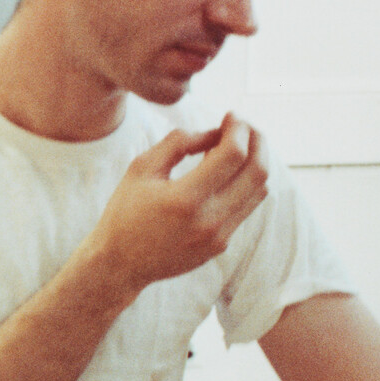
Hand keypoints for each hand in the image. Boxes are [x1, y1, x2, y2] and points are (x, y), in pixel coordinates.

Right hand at [88, 115, 267, 291]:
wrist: (120, 264)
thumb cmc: (125, 211)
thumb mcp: (141, 168)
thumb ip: (178, 143)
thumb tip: (214, 132)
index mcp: (185, 198)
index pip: (233, 155)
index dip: (238, 128)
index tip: (231, 116)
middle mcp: (209, 220)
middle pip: (257, 171)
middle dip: (257, 140)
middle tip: (245, 126)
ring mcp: (219, 236)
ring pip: (259, 190)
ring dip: (256, 161)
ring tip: (240, 145)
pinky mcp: (221, 245)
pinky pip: (246, 207)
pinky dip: (245, 183)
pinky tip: (228, 171)